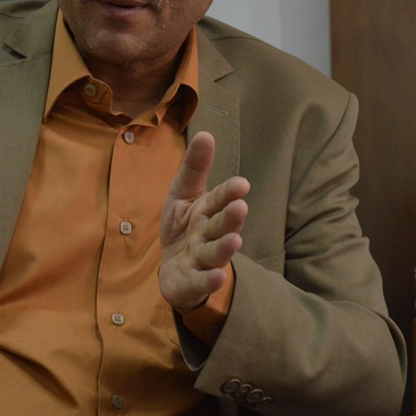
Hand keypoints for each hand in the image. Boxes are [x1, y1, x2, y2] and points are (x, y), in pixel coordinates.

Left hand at [159, 131, 249, 312]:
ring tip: (235, 241)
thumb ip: (194, 168)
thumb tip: (206, 134)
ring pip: (214, 253)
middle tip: (240, 207)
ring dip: (224, 247)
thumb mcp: (183, 194)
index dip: (229, 192)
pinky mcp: (192, 281)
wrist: (173, 269)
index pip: (218, 200)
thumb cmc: (183, 227)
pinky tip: (217, 276)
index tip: (241, 184)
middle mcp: (208, 234)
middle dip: (230, 217)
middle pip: (220, 225)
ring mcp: (202, 259)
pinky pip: (201, 281)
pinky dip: (209, 280)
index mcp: (206, 211)